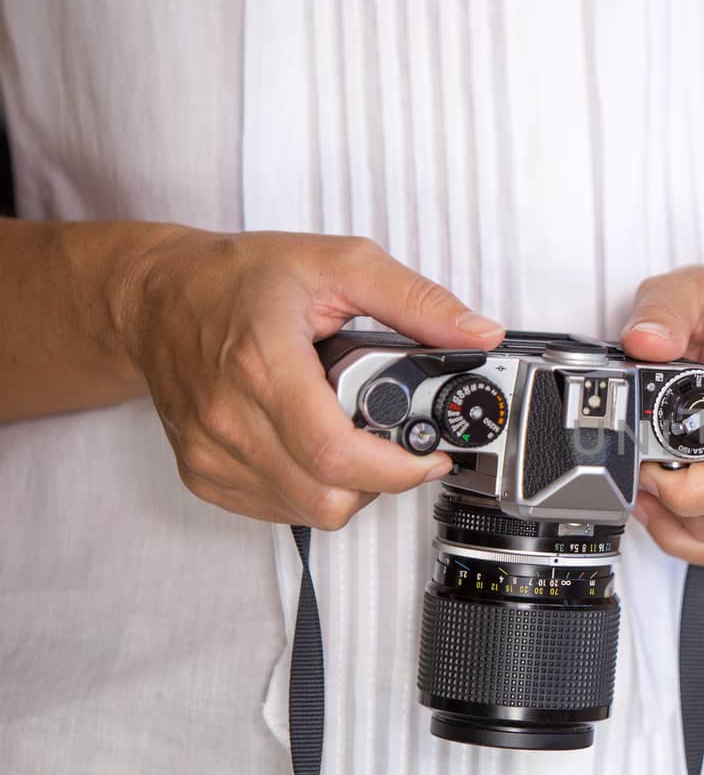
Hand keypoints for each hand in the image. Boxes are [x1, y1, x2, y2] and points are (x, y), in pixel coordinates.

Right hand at [116, 228, 503, 528]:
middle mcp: (230, 419)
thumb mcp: (340, 264)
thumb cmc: (236, 278)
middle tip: (397, 442)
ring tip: (352, 434)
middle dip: (383, 479)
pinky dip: (312, 489)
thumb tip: (478, 333)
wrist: (154, 297)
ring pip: (309, 510)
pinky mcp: (202, 475)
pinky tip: (315, 445)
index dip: (399, 469)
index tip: (430, 454)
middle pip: (329, 495)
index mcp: (263, 366)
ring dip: (350, 486)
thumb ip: (416, 301)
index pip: (337, 454)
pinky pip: (278, 510)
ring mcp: (211, 454)